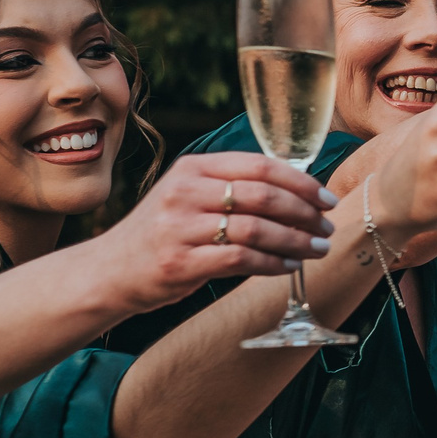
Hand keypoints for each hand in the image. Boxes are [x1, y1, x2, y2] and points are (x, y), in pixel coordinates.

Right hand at [94, 153, 338, 311]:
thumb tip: (297, 192)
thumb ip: (230, 187)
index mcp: (193, 168)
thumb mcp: (188, 195)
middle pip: (263, 196)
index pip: (260, 166)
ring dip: (296, 240)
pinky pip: (240, 259)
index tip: (327, 198)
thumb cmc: (161, 233)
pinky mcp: (180, 263)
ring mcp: (180, 228)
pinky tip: (290, 266)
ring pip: (256, 229)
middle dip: (305, 212)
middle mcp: (185, 192)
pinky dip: (273, 263)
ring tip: (318, 248)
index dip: (301, 182)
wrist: (108, 271)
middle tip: (328, 226)